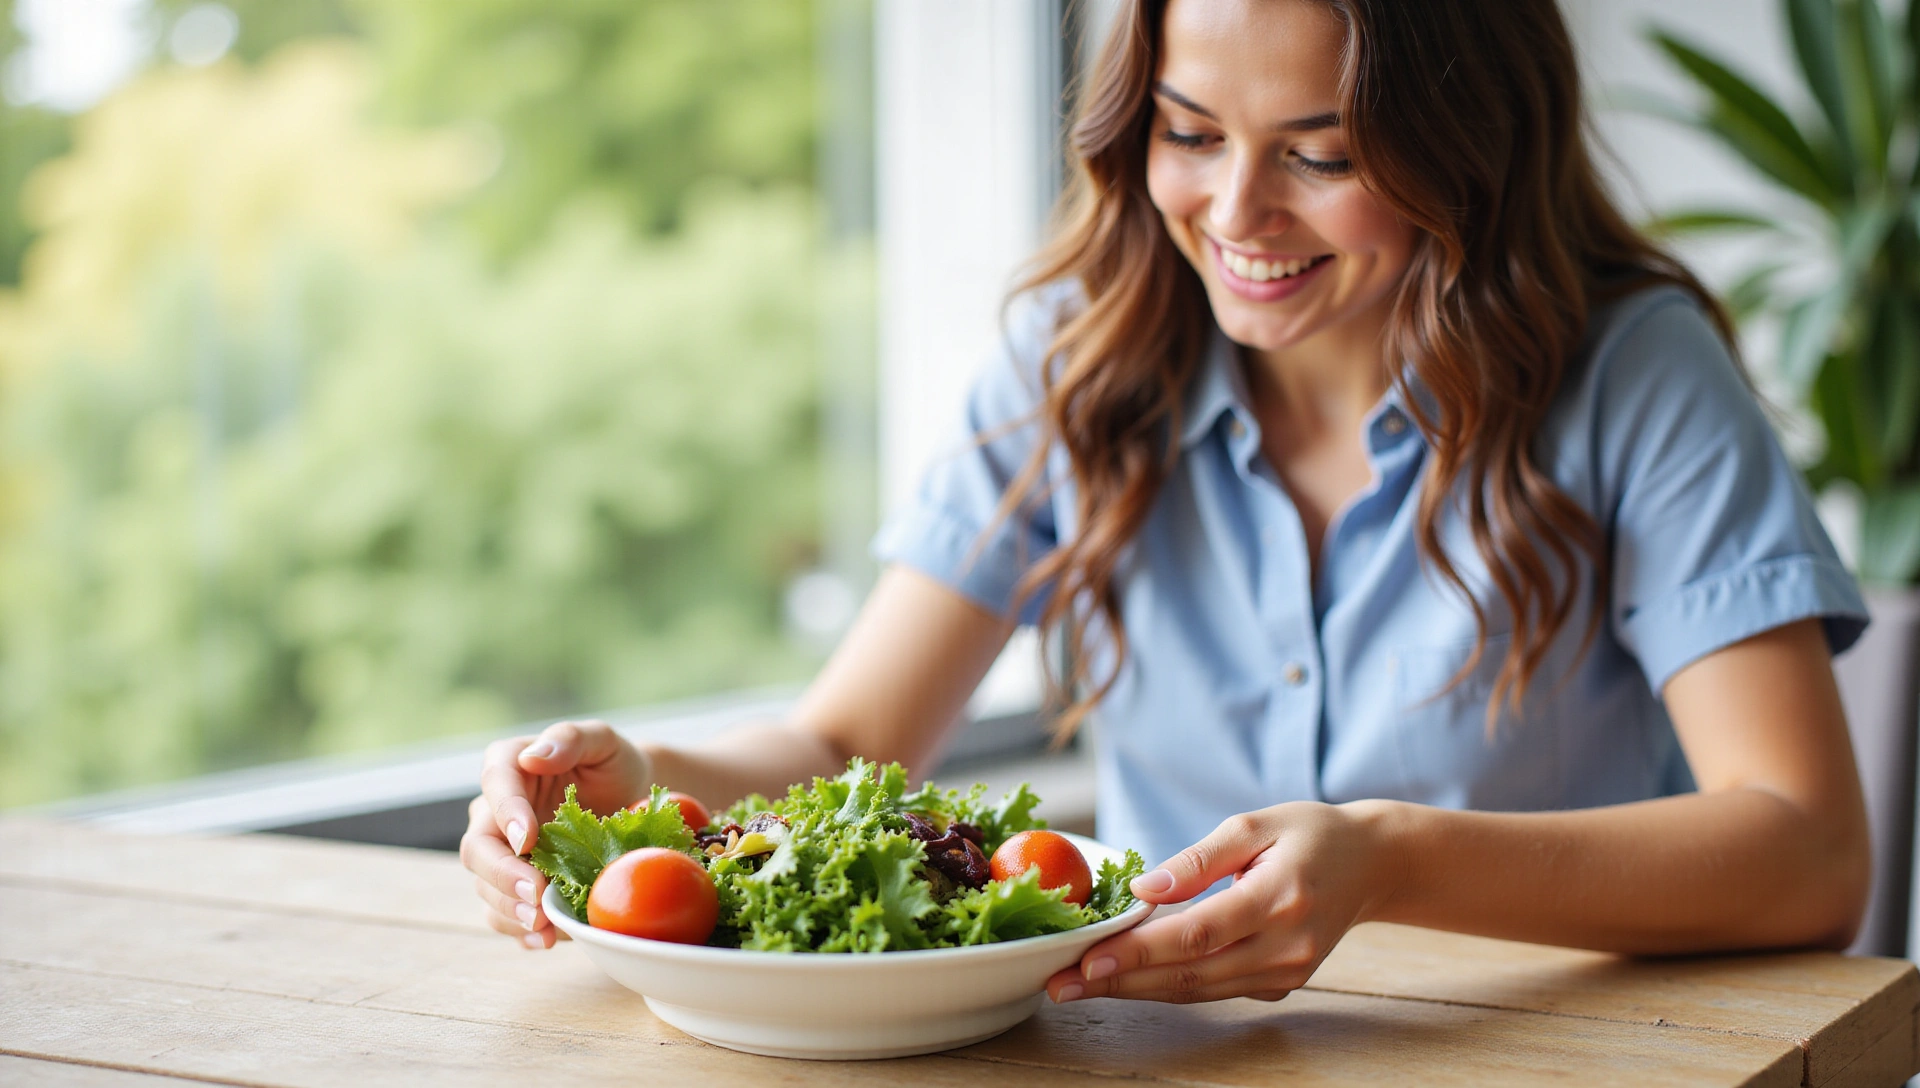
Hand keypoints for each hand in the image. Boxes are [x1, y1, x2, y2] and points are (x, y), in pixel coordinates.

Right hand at [460, 719, 651, 947]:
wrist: (632, 801)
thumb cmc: (613, 764)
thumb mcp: (602, 741)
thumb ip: (570, 739)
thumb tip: (533, 756)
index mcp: (507, 767)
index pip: (494, 786)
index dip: (506, 814)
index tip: (527, 839)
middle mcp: (494, 813)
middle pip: (478, 849)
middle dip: (502, 876)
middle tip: (534, 894)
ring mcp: (502, 854)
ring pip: (486, 887)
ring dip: (510, 910)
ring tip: (542, 926)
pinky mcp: (516, 885)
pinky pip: (505, 913)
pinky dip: (521, 932)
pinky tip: (547, 941)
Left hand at [1046, 801, 1399, 1003]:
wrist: (1372, 864)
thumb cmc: (1310, 834)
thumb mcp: (1254, 824)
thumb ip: (1198, 858)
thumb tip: (1144, 887)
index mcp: (1279, 897)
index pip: (1197, 933)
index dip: (1139, 951)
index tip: (1088, 959)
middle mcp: (1285, 945)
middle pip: (1190, 974)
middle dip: (1120, 982)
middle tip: (1060, 984)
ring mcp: (1287, 972)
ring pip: (1199, 990)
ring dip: (1135, 991)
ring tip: (1079, 985)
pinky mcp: (1282, 984)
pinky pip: (1215, 990)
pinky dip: (1168, 987)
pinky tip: (1126, 980)